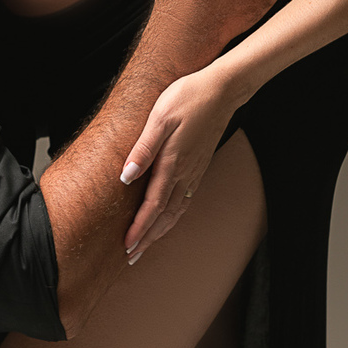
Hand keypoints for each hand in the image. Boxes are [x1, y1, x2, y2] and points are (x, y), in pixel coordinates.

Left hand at [120, 62, 238, 260]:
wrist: (221, 90)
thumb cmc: (187, 97)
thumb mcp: (160, 117)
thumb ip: (143, 148)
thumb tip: (126, 177)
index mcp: (172, 164)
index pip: (152, 206)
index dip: (139, 229)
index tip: (127, 247)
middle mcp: (184, 174)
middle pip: (164, 216)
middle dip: (147, 239)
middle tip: (132, 258)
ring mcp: (194, 172)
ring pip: (176, 211)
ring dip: (160, 231)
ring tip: (147, 245)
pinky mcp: (199, 166)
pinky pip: (185, 201)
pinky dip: (174, 216)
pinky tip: (169, 218)